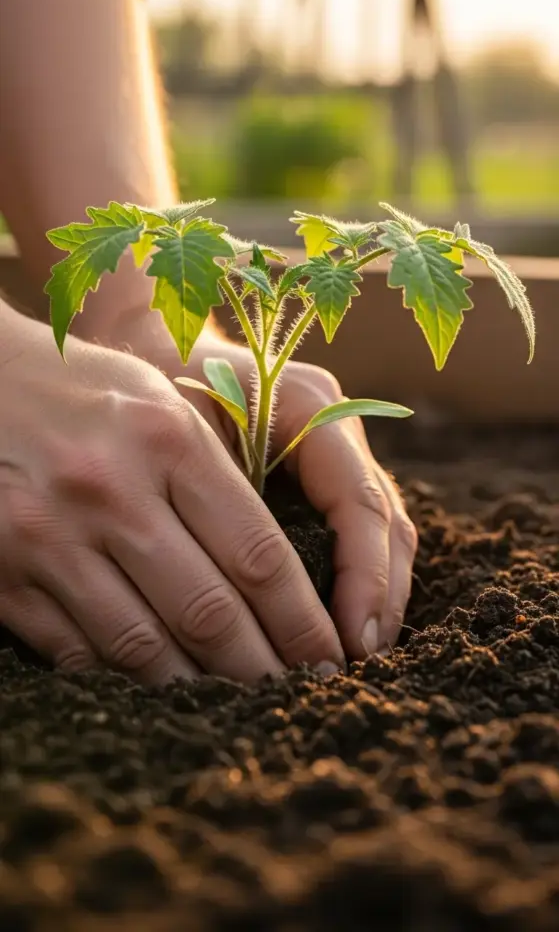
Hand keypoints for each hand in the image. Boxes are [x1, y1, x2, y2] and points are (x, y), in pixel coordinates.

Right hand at [0, 307, 345, 683]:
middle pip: (209, 611)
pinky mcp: (4, 574)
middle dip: (265, 669)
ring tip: (238, 706)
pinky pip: (78, 652)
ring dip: (200, 688)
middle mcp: (110, 489)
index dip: (302, 621)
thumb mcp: (162, 405)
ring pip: (143, 648)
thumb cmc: (87, 392)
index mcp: (167, 438)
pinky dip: (126, 681)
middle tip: (299, 698)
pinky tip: (159, 691)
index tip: (329, 657)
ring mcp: (49, 536)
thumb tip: (284, 575)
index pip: (258, 554)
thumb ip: (221, 476)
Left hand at [171, 334, 417, 659]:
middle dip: (378, 598)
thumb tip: (248, 602)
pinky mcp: (325, 477)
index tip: (351, 640)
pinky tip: (340, 628)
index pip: (360, 502)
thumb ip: (227, 500)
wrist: (157, 350)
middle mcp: (338, 428)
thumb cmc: (159, 389)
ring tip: (354, 656)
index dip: (364, 577)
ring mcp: (338, 452)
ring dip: (374, 598)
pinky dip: (355, 583)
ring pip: (381, 533)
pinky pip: (356, 534)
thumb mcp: (184, 434)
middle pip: (385, 523)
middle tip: (357, 662)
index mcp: (313, 406)